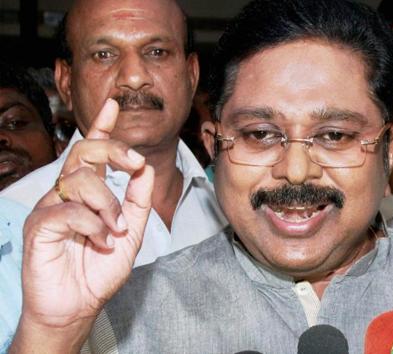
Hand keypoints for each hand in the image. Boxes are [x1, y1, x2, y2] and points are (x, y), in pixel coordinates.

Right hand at [12, 99, 153, 351]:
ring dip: (107, 203)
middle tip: (135, 164)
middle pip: (84, 152)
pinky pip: (67, 210)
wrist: (79, 305)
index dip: (102, 127)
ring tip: (115, 229)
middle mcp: (67, 193)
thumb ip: (138, 200)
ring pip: (80, 180)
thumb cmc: (100, 269)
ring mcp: (51, 207)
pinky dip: (92, 224)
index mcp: (89, 192)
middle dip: (114, 150)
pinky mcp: (38, 225)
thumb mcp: (131, 232)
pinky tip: (100, 240)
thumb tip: (146, 168)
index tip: (114, 104)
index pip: (92, 152)